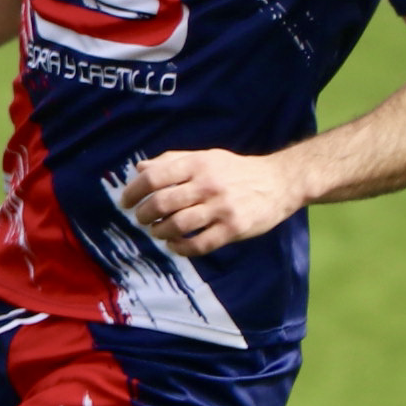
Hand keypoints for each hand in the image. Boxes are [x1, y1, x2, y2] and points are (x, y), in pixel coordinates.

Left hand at [117, 148, 309, 257]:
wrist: (279, 181)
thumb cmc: (235, 170)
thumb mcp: (206, 157)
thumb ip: (172, 161)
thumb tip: (140, 169)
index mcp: (198, 164)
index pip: (155, 177)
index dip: (134, 191)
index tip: (125, 202)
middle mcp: (209, 185)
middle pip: (162, 203)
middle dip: (144, 215)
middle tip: (141, 219)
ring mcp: (222, 208)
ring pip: (178, 225)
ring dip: (160, 232)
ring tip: (157, 231)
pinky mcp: (234, 229)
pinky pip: (199, 244)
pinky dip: (181, 248)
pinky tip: (175, 245)